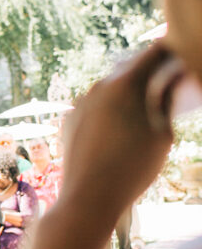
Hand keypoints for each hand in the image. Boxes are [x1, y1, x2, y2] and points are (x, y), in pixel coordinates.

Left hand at [60, 43, 176, 216]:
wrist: (88, 198)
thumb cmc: (133, 168)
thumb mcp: (161, 135)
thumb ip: (167, 100)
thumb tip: (174, 78)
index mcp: (125, 84)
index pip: (153, 54)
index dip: (169, 51)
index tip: (180, 54)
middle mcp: (99, 87)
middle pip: (129, 67)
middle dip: (148, 69)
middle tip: (167, 77)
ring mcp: (80, 102)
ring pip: (109, 87)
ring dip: (127, 89)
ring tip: (145, 102)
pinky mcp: (70, 119)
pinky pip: (94, 105)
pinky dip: (109, 106)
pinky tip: (120, 122)